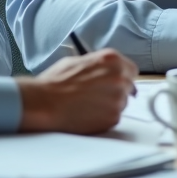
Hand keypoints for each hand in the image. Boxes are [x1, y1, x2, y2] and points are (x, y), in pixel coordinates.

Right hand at [17, 49, 137, 133]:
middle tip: (97, 95)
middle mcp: (119, 77)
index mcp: (112, 60)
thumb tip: (105, 70)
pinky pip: (114, 117)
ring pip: (122, 103)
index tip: (116, 82)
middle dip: (116, 90)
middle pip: (128, 86)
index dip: (122, 77)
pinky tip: (88, 114)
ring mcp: (118, 99)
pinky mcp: (113, 118)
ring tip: (89, 105)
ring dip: (110, 104)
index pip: (131, 70)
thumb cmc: (55, 82)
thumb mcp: (78, 61)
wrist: (44, 103)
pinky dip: (104, 117)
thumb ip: (99, 65)